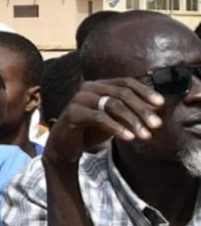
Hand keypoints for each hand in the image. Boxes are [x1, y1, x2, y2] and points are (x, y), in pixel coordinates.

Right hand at [44, 78, 164, 164]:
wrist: (65, 144)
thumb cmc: (91, 130)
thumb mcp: (114, 119)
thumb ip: (129, 112)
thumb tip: (155, 111)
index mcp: (100, 85)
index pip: (126, 82)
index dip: (144, 91)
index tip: (160, 104)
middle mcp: (89, 87)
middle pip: (122, 93)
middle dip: (142, 109)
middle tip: (157, 124)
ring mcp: (79, 98)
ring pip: (113, 105)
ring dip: (133, 121)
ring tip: (146, 135)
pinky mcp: (73, 112)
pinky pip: (99, 117)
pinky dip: (117, 127)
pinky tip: (129, 137)